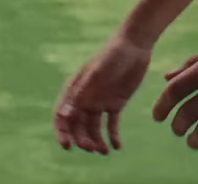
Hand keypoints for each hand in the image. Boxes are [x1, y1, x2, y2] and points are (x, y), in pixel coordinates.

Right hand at [54, 33, 152, 154]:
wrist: (134, 45)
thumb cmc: (111, 55)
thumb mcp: (96, 73)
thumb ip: (82, 92)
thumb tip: (65, 115)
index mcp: (74, 90)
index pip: (62, 115)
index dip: (62, 131)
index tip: (67, 145)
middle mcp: (85, 98)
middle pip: (78, 125)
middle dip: (82, 139)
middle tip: (91, 148)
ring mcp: (99, 102)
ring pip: (93, 128)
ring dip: (96, 141)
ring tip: (104, 151)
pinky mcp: (115, 104)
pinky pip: (111, 124)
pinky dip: (112, 136)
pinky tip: (117, 147)